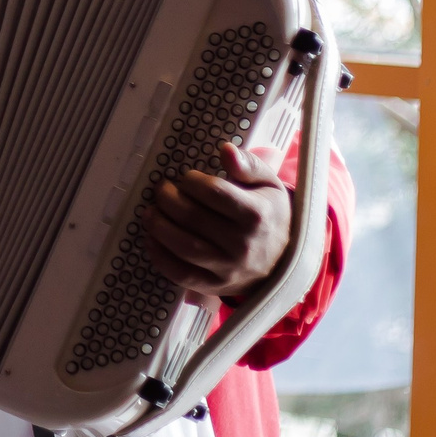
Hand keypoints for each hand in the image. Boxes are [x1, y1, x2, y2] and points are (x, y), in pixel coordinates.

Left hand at [143, 143, 291, 303]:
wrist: (285, 261)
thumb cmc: (270, 215)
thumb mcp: (269, 185)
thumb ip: (249, 164)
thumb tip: (226, 150)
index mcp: (256, 215)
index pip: (214, 193)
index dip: (192, 181)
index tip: (186, 177)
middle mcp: (242, 244)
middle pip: (194, 218)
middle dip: (168, 200)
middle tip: (161, 190)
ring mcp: (228, 269)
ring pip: (184, 247)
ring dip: (159, 226)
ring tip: (150, 212)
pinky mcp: (215, 286)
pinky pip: (181, 274)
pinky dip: (160, 257)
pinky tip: (152, 239)